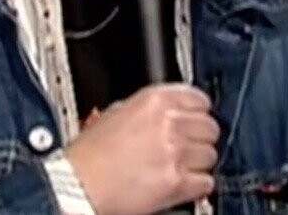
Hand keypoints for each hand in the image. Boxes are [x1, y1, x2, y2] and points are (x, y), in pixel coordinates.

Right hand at [65, 83, 219, 214]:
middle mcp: (168, 123)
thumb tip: (171, 112)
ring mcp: (175, 152)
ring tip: (179, 168)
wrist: (76, 187)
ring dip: (198, 164)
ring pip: (211, 155)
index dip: (198, 113)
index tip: (195, 121)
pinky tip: (181, 185)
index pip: (200, 99)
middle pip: (210, 127)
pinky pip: (206, 182)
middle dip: (200, 139)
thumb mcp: (116, 113)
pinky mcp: (177, 182)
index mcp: (154, 100)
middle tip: (187, 148)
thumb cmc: (88, 156)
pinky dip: (197, 186)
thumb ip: (150, 110)